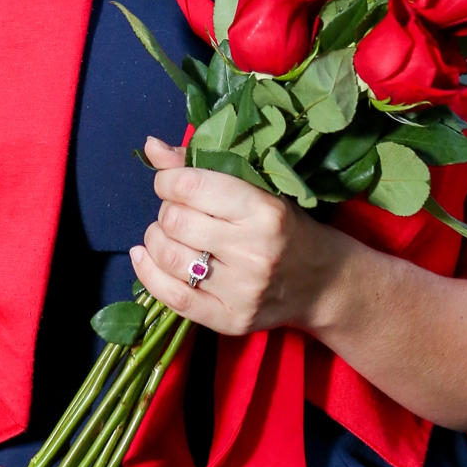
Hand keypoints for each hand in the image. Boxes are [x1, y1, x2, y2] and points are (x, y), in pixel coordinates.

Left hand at [132, 139, 346, 341]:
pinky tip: (144, 257)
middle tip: (177, 212)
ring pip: (169, 257)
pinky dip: (148, 274)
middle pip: (175, 221)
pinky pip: (173, 297)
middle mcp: (253, 252)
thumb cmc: (288, 228)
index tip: (169, 183)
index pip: (191, 187)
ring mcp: (242, 290)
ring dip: (155, 240)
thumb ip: (202, 168)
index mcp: (264, 211)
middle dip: (166, 211)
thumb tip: (151, 146)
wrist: (323, 283)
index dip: (166, 180)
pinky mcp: (231, 320)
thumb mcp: (258, 190)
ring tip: (166, 235)